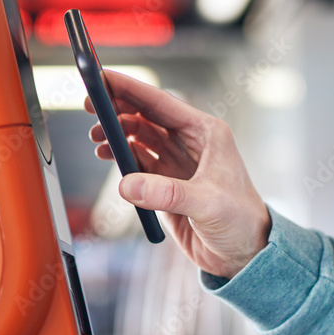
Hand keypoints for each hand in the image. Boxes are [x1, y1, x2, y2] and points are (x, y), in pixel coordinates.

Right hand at [87, 70, 271, 278]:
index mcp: (207, 133)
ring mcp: (177, 162)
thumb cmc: (241, 222)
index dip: (129, 89)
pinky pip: (136, 161)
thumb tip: (127, 184)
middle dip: (117, 109)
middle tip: (90, 107)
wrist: (243, 256)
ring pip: (138, 136)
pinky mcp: (166, 184)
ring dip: (116, 134)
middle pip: (145, 115)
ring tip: (96, 139)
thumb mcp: (207, 204)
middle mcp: (191, 142)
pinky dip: (119, 156)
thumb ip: (167, 193)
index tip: (101, 78)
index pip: (161, 103)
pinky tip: (107, 157)